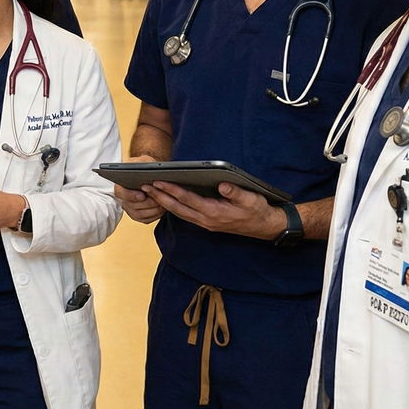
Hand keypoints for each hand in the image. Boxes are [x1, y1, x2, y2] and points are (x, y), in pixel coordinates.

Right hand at [113, 154, 164, 222]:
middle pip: (132, 206)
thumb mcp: (143, 160)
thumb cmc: (145, 166)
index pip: (120, 193)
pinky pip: (146, 219)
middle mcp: (123, 199)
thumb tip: (143, 167)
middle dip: (147, 203)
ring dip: (153, 209)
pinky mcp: (139, 215)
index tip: (142, 195)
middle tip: (159, 199)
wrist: (150, 174)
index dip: (131, 196)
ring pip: (140, 214)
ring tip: (163, 202)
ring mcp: (130, 208)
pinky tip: (163, 208)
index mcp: (120, 185)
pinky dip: (155, 215)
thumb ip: (142, 163)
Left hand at [142, 180, 283, 240]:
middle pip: (177, 208)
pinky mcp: (207, 222)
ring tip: (150, 191)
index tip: (158, 182)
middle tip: (144, 186)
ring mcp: (206, 223)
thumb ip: (236, 192)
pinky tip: (167, 200)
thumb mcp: (251, 199)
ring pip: (179, 213)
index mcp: (215, 212)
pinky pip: (185, 215)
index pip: (188, 200)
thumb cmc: (257, 210)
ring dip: (164, 202)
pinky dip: (173, 207)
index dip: (171, 190)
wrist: (264, 227)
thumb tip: (222, 184)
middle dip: (160, 196)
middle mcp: (207, 220)